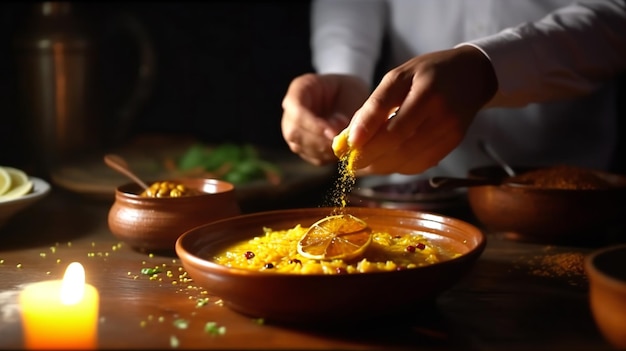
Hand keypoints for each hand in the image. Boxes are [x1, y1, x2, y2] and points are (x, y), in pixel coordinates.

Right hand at [281, 73, 369, 164]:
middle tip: (341, 144)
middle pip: (294, 132)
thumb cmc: (350, 91)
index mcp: (300, 89)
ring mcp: (294, 130)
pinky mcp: (303, 146)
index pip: (297, 111)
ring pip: (300, 147)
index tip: (333, 134)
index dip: (313, 125)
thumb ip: (343, 113)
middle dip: (318, 141)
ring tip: (344, 145)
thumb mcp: (351, 94)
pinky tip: (341, 150)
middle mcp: (291, 111)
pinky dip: (327, 157)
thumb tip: (335, 136)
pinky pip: (311, 156)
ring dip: (323, 150)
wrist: (350, 97)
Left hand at [340, 45, 497, 174]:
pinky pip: (421, 164)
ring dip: (382, 167)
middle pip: (400, 146)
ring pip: (410, 160)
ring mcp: (450, 132)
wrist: (472, 75)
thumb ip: (376, 105)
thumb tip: (351, 137)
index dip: (368, 141)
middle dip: (371, 158)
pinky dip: (399, 167)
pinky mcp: (453, 144)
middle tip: (351, 163)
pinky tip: (387, 162)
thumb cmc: (428, 73)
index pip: (393, 125)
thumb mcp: (399, 76)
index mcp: (427, 93)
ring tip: (365, 164)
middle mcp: (442, 115)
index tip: (346, 150)